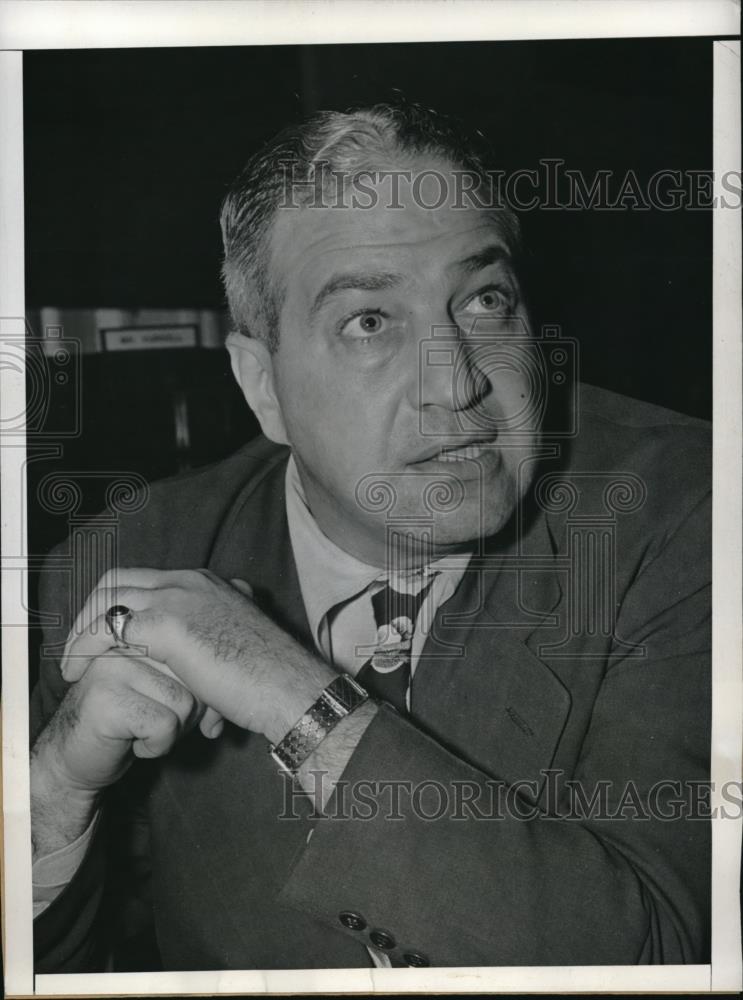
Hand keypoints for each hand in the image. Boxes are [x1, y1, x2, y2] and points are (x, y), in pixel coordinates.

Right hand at [31, 648, 201, 857]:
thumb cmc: (132, 720)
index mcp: (147, 627)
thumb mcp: (170, 688)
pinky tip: (134, 744)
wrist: (78, 756)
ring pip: (184, 701)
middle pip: (197, 673)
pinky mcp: (106, 695)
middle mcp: (130, 638)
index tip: (184, 708)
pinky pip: (163, 723)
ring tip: (142, 729)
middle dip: (191, 710)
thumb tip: (232, 696)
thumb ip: (199, 674)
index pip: (200, 651)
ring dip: (173, 730)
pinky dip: (157, 745)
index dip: (203, 689)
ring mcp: (114, 663)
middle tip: (158, 721)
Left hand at [62, 568, 335, 742]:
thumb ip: (216, 640)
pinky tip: (80, 670)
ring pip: (106, 598)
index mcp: (205, 582)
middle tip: (78, 649)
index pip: (142, 579)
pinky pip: (108, 627)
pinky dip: (85, 646)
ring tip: (72, 663)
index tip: (103, 639)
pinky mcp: (168, 624)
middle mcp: (189, 580)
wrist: (289, 687)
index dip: (114, 605)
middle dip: (89, 613)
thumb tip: (203, 671)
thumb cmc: (269, 677)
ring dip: (80, 630)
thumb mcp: (238, 643)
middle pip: (116, 580)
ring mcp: (178, 598)